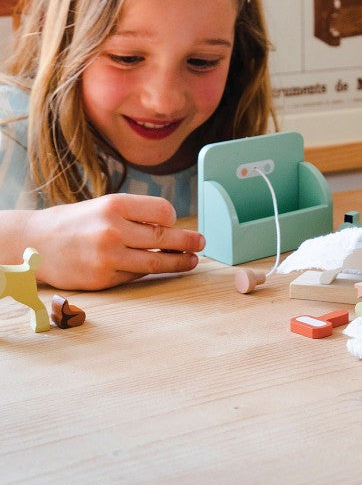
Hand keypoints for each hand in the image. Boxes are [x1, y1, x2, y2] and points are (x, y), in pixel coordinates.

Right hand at [23, 193, 204, 289]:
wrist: (37, 244)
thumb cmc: (78, 222)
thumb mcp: (105, 206)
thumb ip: (136, 215)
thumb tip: (173, 227)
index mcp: (115, 205)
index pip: (162, 211)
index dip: (172, 218)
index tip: (174, 221)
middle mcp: (112, 230)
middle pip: (163, 237)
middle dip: (187, 242)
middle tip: (202, 243)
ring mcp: (107, 257)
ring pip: (154, 261)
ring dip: (178, 262)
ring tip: (192, 260)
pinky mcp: (103, 279)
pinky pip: (135, 275)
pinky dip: (149, 271)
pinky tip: (158, 267)